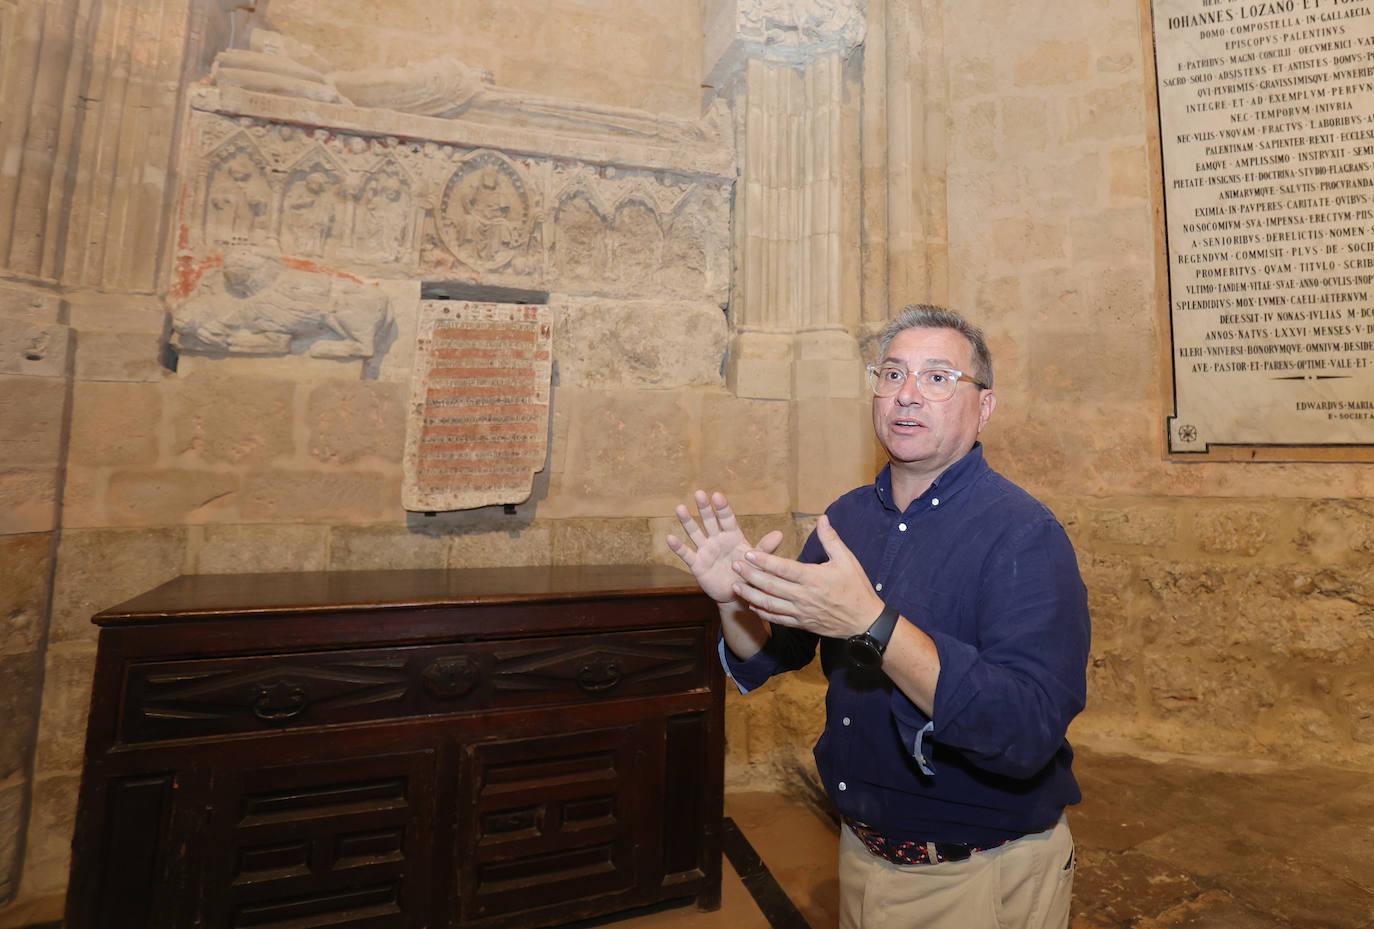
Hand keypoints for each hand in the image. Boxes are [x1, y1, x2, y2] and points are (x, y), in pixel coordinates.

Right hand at [667, 490, 782, 603]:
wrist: (738, 594)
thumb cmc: (749, 574)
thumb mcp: (758, 562)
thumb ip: (765, 549)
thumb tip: (779, 534)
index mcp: (733, 536)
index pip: (727, 519)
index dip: (722, 508)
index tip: (717, 496)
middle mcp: (717, 540)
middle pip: (710, 521)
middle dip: (705, 508)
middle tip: (699, 493)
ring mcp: (706, 551)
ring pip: (695, 533)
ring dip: (688, 521)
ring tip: (680, 508)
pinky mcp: (698, 564)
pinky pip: (687, 554)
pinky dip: (679, 547)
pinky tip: (670, 538)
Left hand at [730, 514, 883, 637]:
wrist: (865, 622)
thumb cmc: (857, 589)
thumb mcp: (847, 560)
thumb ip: (831, 539)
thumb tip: (822, 518)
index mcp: (813, 578)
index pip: (783, 568)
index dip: (763, 561)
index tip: (748, 553)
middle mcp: (804, 596)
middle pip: (770, 585)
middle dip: (750, 575)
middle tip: (734, 565)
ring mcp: (801, 612)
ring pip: (769, 604)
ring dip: (750, 594)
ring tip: (735, 585)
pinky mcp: (801, 623)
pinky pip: (777, 618)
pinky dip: (762, 612)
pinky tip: (751, 604)